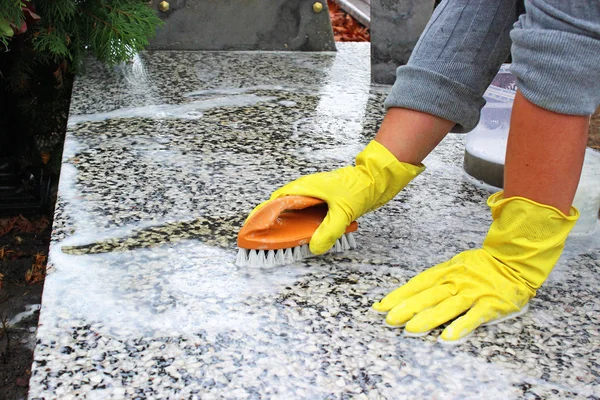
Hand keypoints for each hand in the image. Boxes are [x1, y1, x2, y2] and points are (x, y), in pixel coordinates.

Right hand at [248, 141, 423, 253]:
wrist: (375, 178)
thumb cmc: (358, 189)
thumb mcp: (342, 212)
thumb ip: (328, 231)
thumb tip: (314, 248)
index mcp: (304, 188)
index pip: (276, 200)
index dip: (263, 214)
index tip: (255, 228)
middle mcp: (306, 190)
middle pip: (282, 207)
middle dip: (274, 223)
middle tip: (269, 241)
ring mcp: (314, 194)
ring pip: (294, 210)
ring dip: (290, 224)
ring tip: (285, 241)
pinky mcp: (322, 199)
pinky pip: (306, 212)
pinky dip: (303, 223)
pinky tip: (307, 234)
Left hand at [372, 192, 578, 341]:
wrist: (515, 260)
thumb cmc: (482, 266)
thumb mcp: (455, 265)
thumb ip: (437, 279)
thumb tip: (413, 292)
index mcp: (446, 272)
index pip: (417, 284)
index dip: (398, 295)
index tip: (381, 306)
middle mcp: (456, 282)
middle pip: (427, 296)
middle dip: (407, 308)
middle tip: (389, 320)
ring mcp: (472, 293)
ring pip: (446, 307)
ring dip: (428, 318)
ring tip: (411, 330)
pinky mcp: (490, 304)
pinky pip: (473, 317)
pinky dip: (461, 327)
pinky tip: (448, 337)